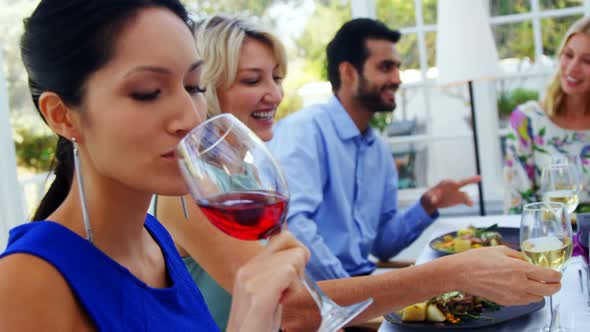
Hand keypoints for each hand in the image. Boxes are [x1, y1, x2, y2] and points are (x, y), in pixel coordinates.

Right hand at [227, 232, 309, 331]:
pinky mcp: (258, 295)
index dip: (296, 250)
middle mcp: (248, 269)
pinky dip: (294, 289)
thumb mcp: (269, 292)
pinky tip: (282, 302)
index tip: (294, 275)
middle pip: (289, 240)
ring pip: (294, 257)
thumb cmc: (258, 324)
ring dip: (297, 280)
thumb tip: (298, 251)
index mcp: (249, 267)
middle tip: (288, 287)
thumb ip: (277, 272)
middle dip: (299, 263)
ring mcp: (250, 280)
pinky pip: (289, 272)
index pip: (281, 235)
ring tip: (283, 297)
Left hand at [420, 176, 480, 213]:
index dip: (455, 183)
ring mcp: (457, 193)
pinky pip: (465, 200)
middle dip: (471, 180)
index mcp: (446, 183)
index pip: (453, 182)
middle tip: (480, 178)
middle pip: (463, 183)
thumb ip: (432, 198)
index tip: (455, 183)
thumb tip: (433, 200)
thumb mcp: (429, 197)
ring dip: (468, 198)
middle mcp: (453, 187)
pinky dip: (468, 202)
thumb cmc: (430, 196)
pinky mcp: (459, 199)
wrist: (432, 202)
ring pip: (465, 194)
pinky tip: (470, 204)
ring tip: (470, 203)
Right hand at [444, 246, 560, 305]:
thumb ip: (519, 256)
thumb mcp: (501, 249)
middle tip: (555, 282)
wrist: (460, 273)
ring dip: (541, 292)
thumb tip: (528, 261)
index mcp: (519, 268)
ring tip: (537, 285)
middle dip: (555, 286)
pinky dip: (529, 296)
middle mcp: (519, 284)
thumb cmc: (477, 259)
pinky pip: (525, 302)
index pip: (548, 275)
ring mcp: (513, 295)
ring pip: (538, 298)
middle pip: (548, 290)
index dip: (556, 275)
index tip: (557, 273)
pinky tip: (523, 289)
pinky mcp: (506, 302)